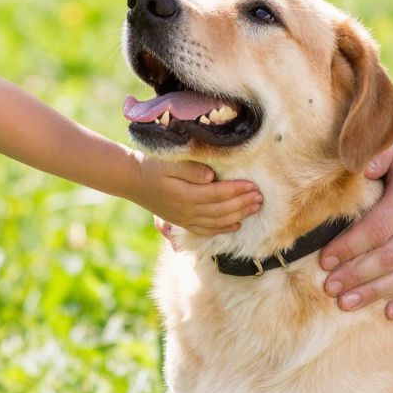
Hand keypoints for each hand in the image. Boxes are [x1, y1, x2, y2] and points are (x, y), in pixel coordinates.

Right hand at [132, 155, 261, 235]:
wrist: (132, 181)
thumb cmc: (151, 166)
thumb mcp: (168, 162)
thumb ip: (189, 169)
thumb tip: (210, 176)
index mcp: (185, 195)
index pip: (218, 194)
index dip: (237, 190)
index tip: (253, 185)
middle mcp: (187, 210)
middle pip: (221, 210)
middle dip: (243, 204)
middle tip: (260, 198)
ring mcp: (185, 219)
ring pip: (217, 222)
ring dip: (238, 216)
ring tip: (255, 208)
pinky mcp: (182, 222)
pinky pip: (206, 230)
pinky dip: (223, 229)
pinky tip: (236, 225)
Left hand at [320, 137, 392, 316]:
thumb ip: (375, 158)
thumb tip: (356, 170)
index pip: (374, 230)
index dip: (347, 248)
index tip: (325, 260)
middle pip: (387, 258)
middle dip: (355, 275)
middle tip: (329, 288)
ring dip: (375, 293)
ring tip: (347, 303)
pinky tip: (389, 312)